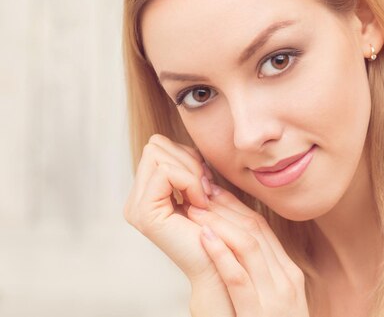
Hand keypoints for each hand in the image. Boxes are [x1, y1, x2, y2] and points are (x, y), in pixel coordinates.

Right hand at [123, 134, 233, 313]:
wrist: (221, 265)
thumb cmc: (218, 229)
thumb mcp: (202, 190)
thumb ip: (190, 168)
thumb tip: (189, 149)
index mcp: (147, 192)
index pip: (159, 146)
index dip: (187, 156)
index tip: (205, 180)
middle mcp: (136, 198)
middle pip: (155, 145)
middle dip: (188, 159)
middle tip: (205, 187)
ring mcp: (136, 206)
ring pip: (157, 152)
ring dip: (190, 171)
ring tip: (203, 196)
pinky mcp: (144, 213)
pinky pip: (165, 172)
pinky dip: (189, 182)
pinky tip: (200, 203)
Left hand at [187, 181, 309, 316]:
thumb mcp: (269, 298)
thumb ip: (256, 274)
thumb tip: (231, 248)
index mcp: (288, 272)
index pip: (262, 228)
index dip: (236, 205)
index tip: (213, 189)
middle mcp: (287, 277)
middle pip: (256, 230)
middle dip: (225, 206)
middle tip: (200, 189)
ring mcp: (277, 295)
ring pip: (249, 247)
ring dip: (219, 224)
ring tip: (195, 209)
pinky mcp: (261, 313)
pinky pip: (240, 278)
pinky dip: (222, 255)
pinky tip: (205, 239)